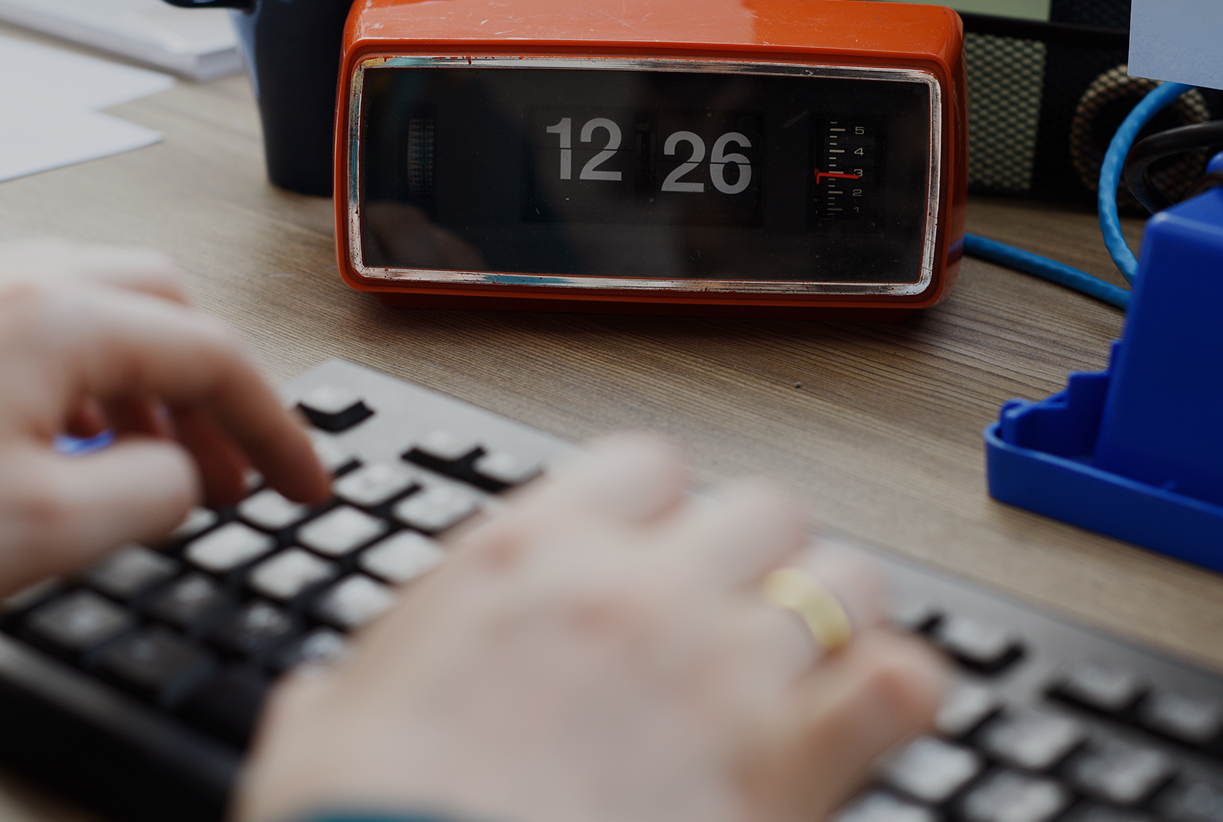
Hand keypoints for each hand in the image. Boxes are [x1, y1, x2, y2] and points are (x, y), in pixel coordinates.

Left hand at [0, 242, 325, 635]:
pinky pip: (29, 325)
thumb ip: (160, 492)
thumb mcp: (55, 533)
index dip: (277, 428)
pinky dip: (79, 376)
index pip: (213, 354)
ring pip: (96, 306)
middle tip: (229, 466)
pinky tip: (62, 444)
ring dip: (145, 381)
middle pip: (164, 305)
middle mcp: (6, 283)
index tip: (302, 482)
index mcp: (56, 318)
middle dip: (213, 389)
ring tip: (149, 465)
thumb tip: (189, 474)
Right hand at [239, 433, 944, 821]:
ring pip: (843, 578)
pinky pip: (900, 680)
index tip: (658, 550)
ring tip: (818, 662)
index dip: (659, 513)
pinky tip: (878, 718)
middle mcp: (636, 587)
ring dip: (835, 618)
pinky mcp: (787, 755)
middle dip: (758, 560)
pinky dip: (900, 694)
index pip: (641, 467)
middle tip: (741, 614)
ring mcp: (722, 662)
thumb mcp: (322, 734)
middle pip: (760, 508)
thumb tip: (332, 699)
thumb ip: (352, 687)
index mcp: (525, 557)